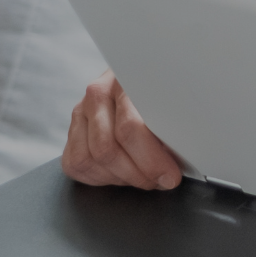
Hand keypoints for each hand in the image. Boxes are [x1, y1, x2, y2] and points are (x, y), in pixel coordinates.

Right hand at [61, 71, 181, 188]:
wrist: (139, 75)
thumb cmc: (161, 90)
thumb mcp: (174, 97)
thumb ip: (174, 123)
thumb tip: (183, 158)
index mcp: (125, 80)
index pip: (130, 128)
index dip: (152, 160)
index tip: (170, 176)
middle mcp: (97, 95)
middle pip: (107, 149)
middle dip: (138, 174)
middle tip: (160, 181)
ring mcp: (80, 112)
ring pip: (89, 160)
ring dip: (120, 177)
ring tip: (145, 177)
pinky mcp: (72, 130)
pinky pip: (76, 165)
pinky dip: (100, 177)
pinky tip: (123, 173)